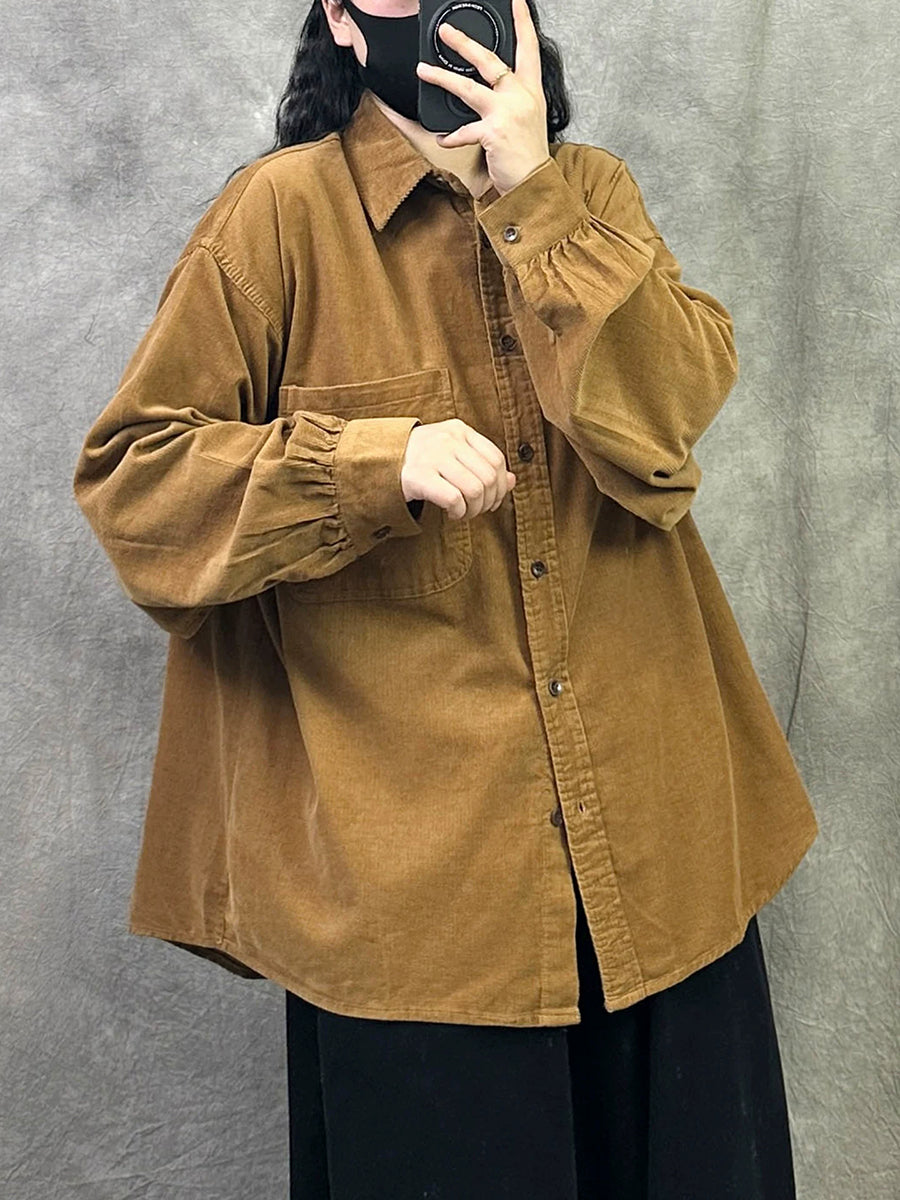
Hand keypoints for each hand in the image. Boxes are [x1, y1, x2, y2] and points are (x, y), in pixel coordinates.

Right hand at [401, 419, 516, 520]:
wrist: (379, 461)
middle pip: (489, 477)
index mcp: (459, 430)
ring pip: (475, 490)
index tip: (493, 499)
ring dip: (474, 510)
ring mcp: (432, 456)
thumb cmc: (422, 460)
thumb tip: (512, 481)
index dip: (501, 485)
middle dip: (489, 501)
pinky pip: (455, 499)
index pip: (496, 459)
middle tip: (477, 510)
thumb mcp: (453, 454)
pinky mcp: (419, 476)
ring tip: (464, 513)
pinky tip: (452, 514)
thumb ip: (482, 464)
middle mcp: (448, 440)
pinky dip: (459, 512)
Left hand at [415, 0, 549, 195]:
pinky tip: (442, 140)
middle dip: (464, 43)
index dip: (522, 22)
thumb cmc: (528, 154)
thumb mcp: (528, 117)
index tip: (515, 1)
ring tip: (423, 70)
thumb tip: (492, 85)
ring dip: (441, 78)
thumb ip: (514, 97)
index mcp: (531, 89)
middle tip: (445, 31)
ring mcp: (506, 112)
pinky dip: (451, 137)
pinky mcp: (493, 132)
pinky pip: (464, 131)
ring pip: (467, 88)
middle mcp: (520, 96)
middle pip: (489, 60)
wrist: (534, 183)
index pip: (528, 47)